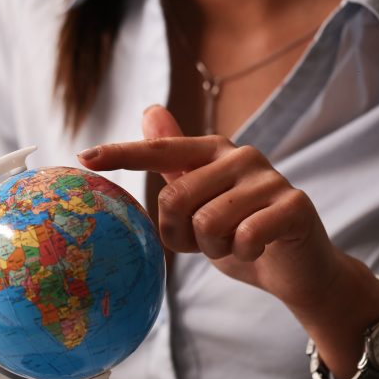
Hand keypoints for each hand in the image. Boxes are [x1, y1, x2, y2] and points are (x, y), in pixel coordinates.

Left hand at [77, 106, 378, 378]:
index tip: (83, 157)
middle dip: (179, 234)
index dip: (121, 154)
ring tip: (231, 244)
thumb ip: (173, 165)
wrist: (295, 268)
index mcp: (212, 152)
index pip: (159, 150)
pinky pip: (243, 237)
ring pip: (207, 222)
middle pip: (174, 198)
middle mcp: (241, 155)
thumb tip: (148, 111)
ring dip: (212, 248)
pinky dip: (241, 254)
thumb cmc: (238, 233)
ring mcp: (270, 178)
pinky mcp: (294, 206)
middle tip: (202, 242)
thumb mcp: (199, 202)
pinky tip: (256, 249)